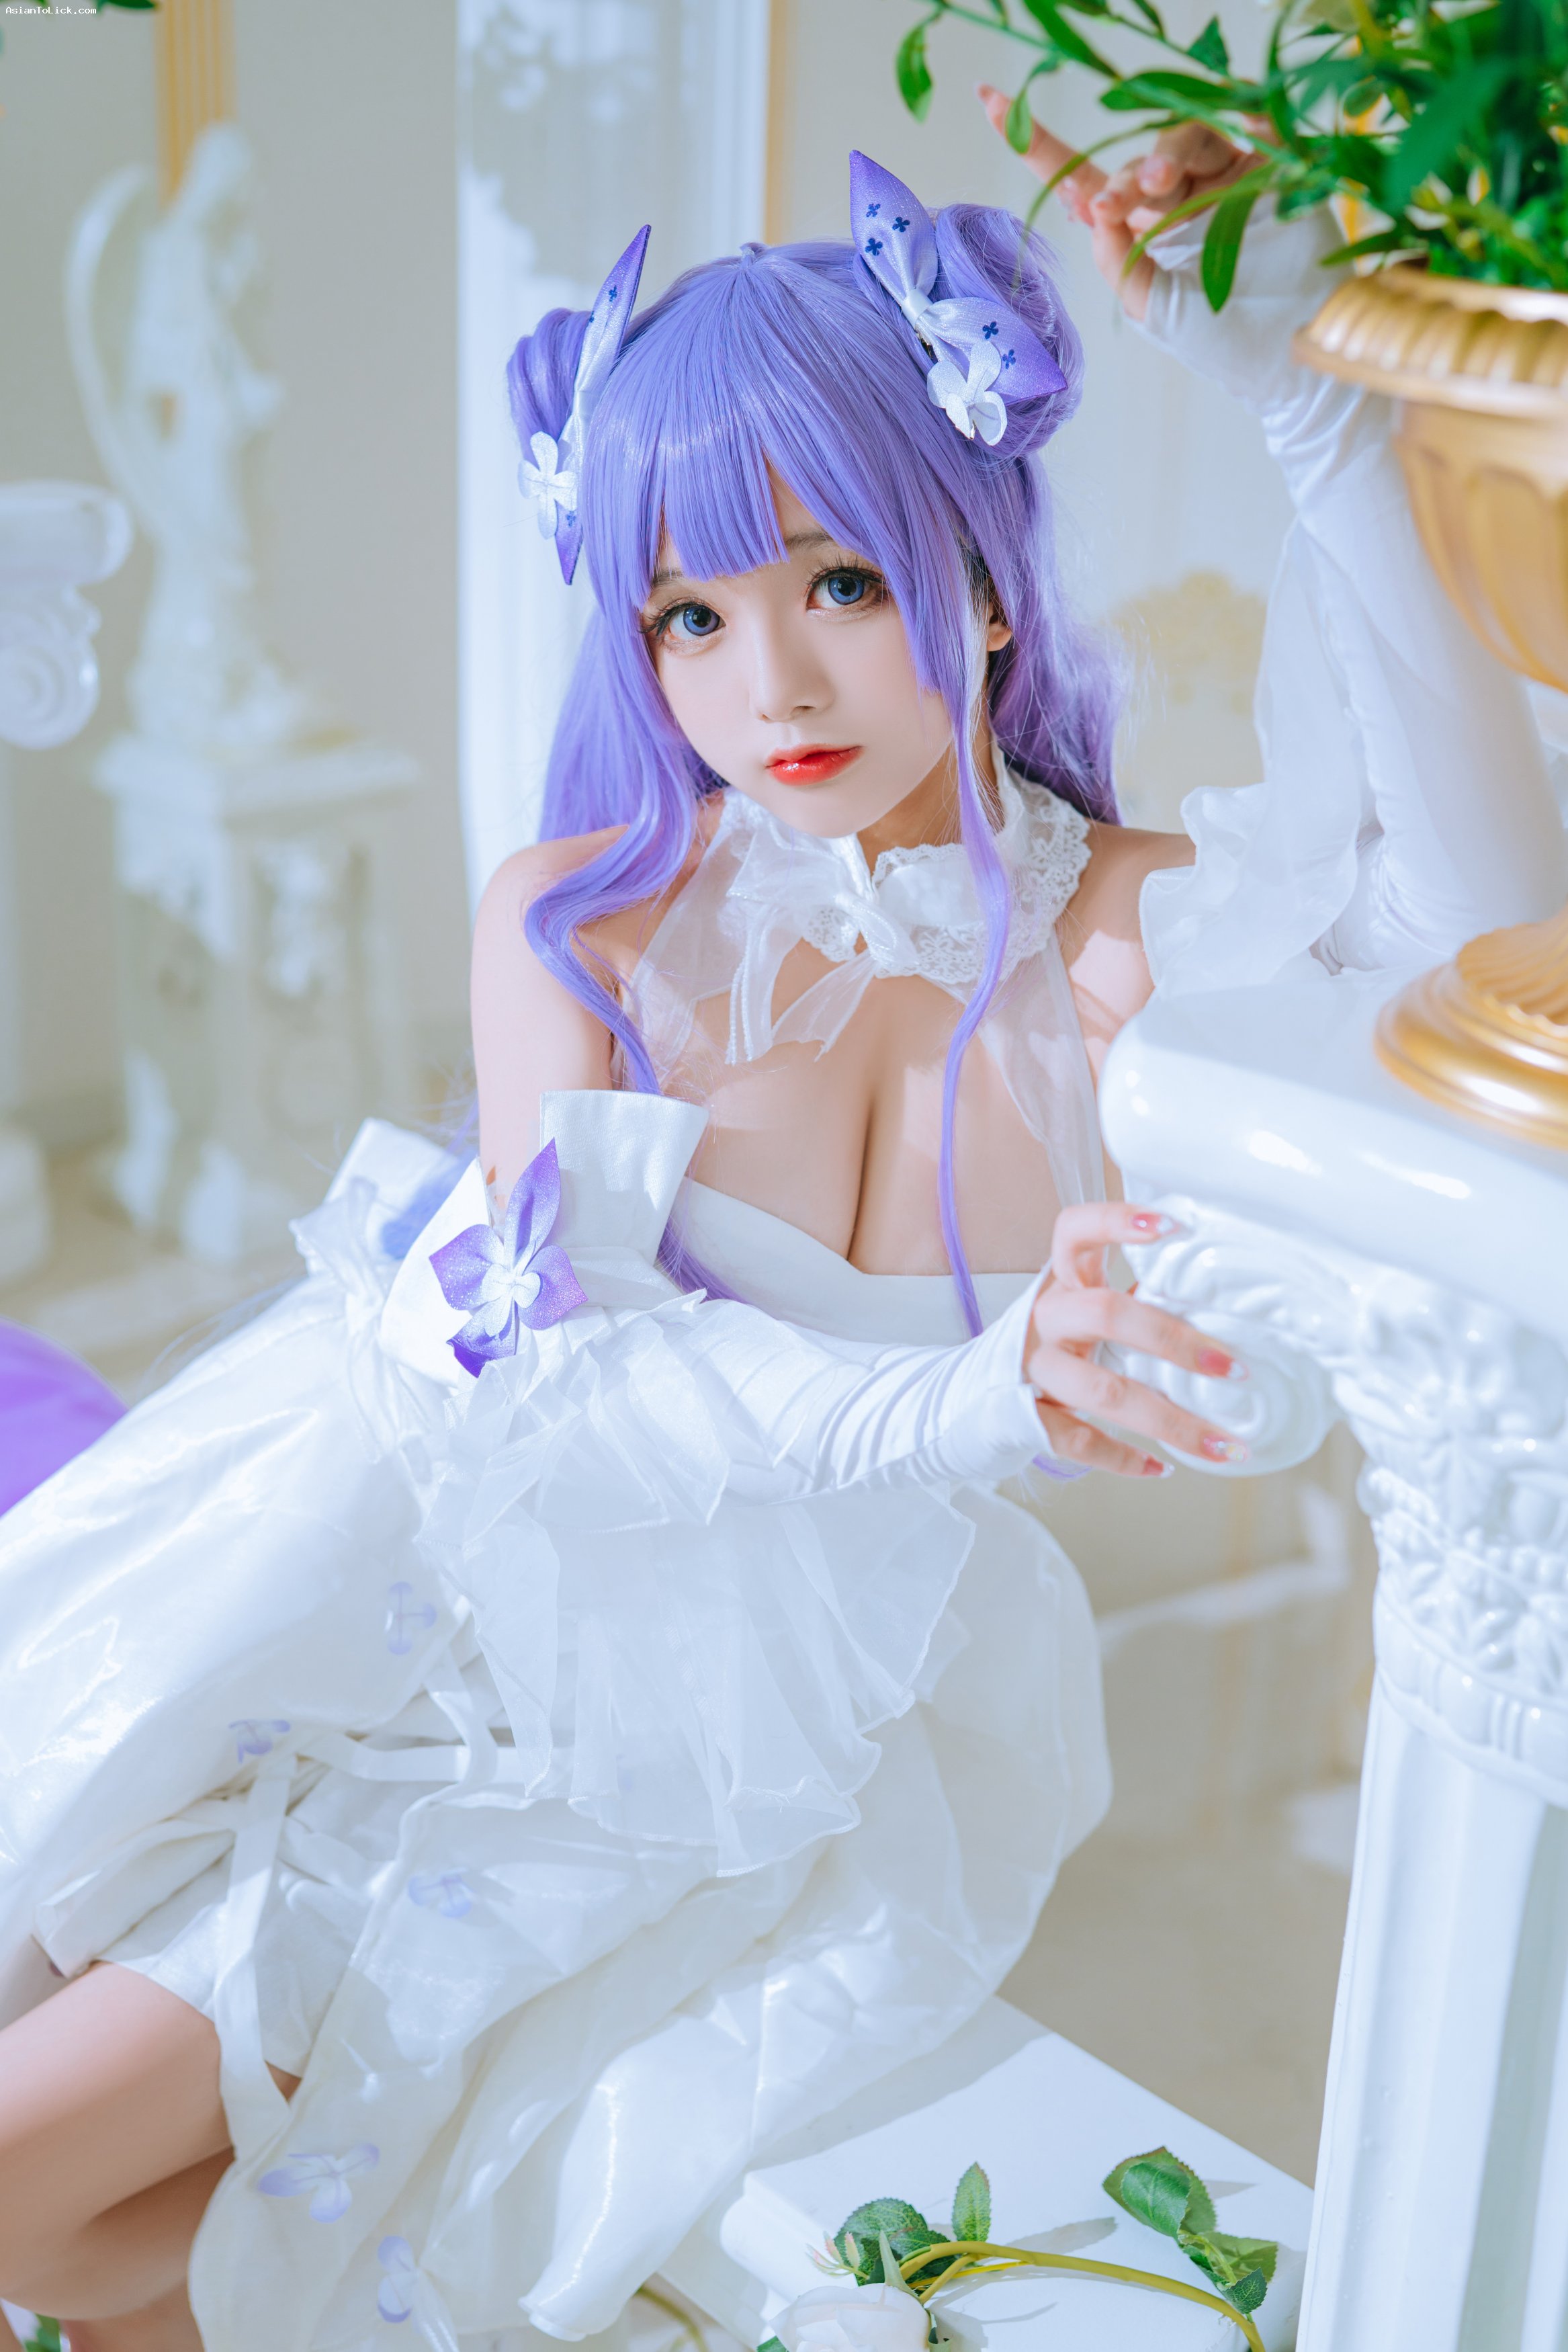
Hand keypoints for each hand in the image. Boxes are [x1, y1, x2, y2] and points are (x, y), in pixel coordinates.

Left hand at [978, 84, 1252, 321]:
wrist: (1291, 350)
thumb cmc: (1224, 340)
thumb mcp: (1151, 306)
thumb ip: (1116, 259)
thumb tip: (1089, 204)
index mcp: (1141, 230)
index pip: (1083, 178)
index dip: (1039, 143)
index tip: (989, 100)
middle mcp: (1178, 195)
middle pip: (1134, 162)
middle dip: (1120, 181)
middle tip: (1115, 205)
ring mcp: (1223, 174)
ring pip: (1182, 137)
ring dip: (1163, 156)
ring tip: (1159, 186)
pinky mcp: (1268, 160)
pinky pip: (1238, 122)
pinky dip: (1218, 130)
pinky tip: (1205, 162)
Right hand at [1025, 1201, 1248, 1476]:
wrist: (968, 1400)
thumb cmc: (1050, 1349)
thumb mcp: (1081, 1313)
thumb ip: (1134, 1303)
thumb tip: (1221, 1313)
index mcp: (1060, 1282)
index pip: (1074, 1231)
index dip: (1116, 1221)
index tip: (1173, 1226)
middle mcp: (1044, 1320)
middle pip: (1104, 1314)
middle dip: (1174, 1340)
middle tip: (1233, 1368)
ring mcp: (1031, 1370)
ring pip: (1103, 1391)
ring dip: (1171, 1421)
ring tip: (1224, 1445)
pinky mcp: (1024, 1419)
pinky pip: (1079, 1440)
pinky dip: (1124, 1458)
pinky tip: (1161, 1467)